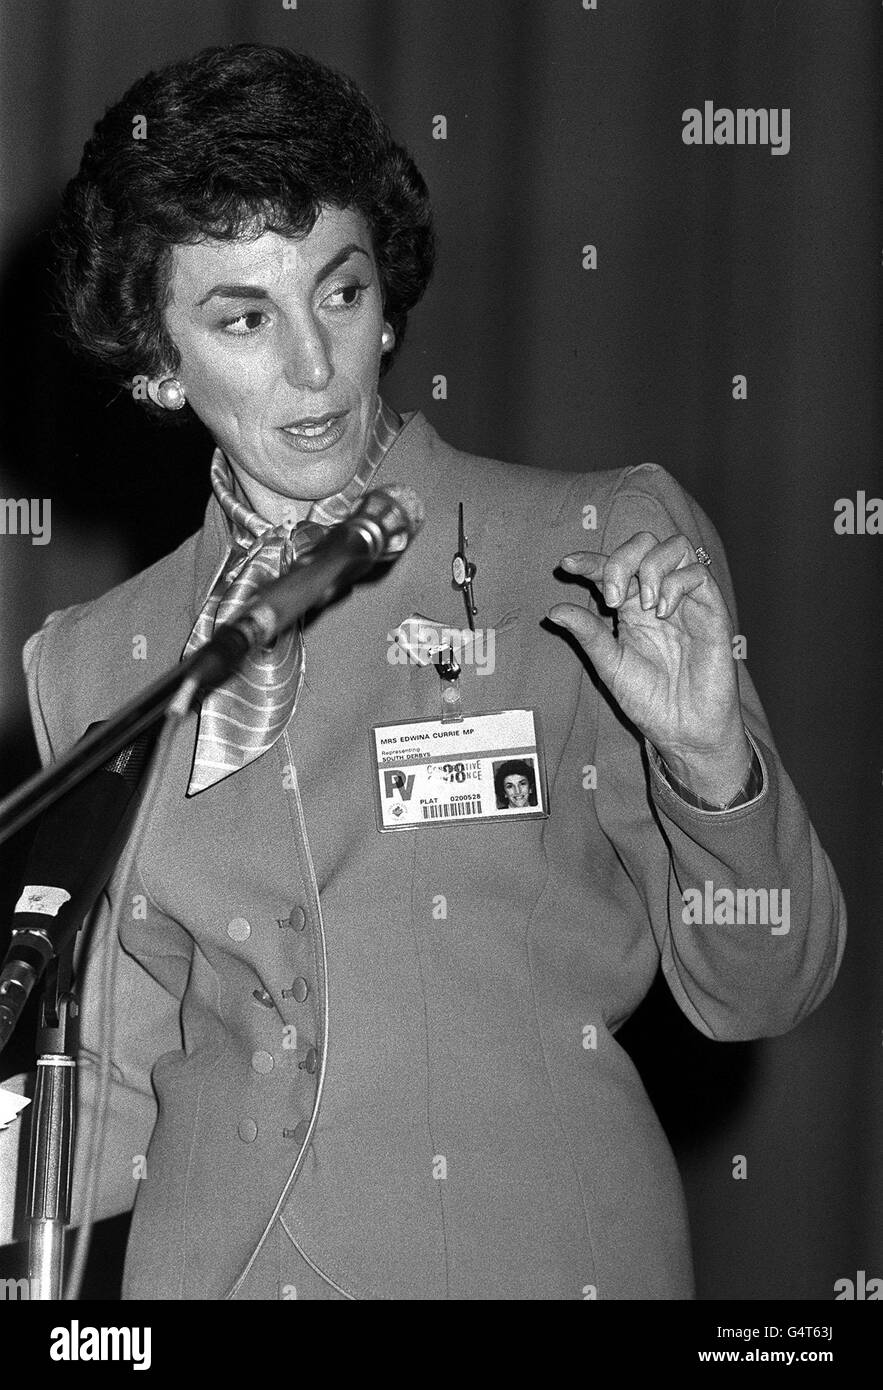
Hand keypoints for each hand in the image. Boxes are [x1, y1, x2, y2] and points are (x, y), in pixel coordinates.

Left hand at [548, 530, 750, 803]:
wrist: (684, 729)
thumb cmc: (649, 700)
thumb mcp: (610, 665)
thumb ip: (588, 634)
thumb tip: (553, 610)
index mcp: (630, 606)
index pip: (610, 567)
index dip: (590, 560)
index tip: (567, 564)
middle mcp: (657, 596)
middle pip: (643, 544)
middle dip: (621, 559)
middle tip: (611, 598)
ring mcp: (686, 600)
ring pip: (674, 547)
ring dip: (651, 567)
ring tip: (643, 605)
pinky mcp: (711, 609)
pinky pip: (697, 572)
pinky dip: (675, 583)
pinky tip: (663, 612)